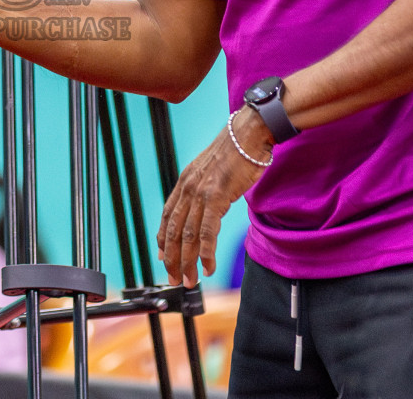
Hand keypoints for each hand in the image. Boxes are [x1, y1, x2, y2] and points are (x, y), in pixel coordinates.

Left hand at [157, 107, 271, 285]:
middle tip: (174, 279)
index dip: (163, 239)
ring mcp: (200, 193)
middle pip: (173, 230)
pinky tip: (207, 267)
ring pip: (187, 236)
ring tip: (189, 280)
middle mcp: (188, 188)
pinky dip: (206, 253)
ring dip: (187, 262)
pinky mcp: (216, 197)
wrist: (249, 133)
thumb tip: (210, 203)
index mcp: (185, 181)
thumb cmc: (238, 150)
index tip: (163, 256)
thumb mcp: (213, 169)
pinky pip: (206, 232)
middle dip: (172, 258)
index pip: (167, 215)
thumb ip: (207, 187)